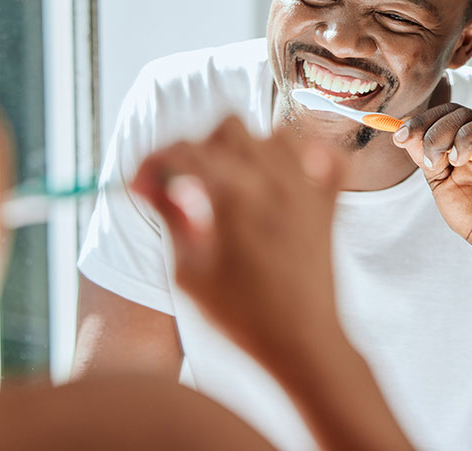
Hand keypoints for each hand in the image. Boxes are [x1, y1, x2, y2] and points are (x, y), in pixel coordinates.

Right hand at [130, 116, 342, 358]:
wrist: (302, 343)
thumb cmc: (239, 316)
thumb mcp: (188, 270)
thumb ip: (171, 216)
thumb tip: (155, 182)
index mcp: (233, 195)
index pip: (183, 151)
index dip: (153, 164)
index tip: (141, 188)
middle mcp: (275, 180)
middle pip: (227, 128)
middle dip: (198, 149)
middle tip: (187, 187)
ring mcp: (308, 187)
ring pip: (274, 133)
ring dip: (248, 148)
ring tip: (233, 183)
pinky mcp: (330, 202)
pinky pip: (322, 152)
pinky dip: (303, 153)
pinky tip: (283, 178)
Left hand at [392, 104, 471, 272]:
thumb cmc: (470, 211)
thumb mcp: (439, 182)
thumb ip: (425, 158)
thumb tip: (406, 134)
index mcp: (471, 139)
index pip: (451, 112)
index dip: (424, 119)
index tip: (400, 137)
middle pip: (469, 114)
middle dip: (439, 131)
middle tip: (428, 158)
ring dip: (471, 135)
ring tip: (457, 160)